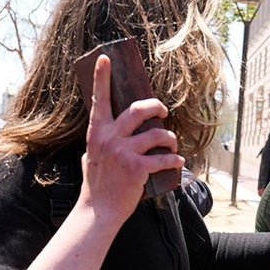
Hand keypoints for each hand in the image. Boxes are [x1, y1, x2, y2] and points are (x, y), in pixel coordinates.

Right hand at [77, 54, 181, 228]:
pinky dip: (174, 160)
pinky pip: (163, 158)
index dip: (102, 77)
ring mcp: (123, 153)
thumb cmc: (96, 184)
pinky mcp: (137, 168)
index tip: (105, 58)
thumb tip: (113, 129)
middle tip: (162, 112)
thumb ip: (101, 140)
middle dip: (155, 107)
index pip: (99, 100)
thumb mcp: (92, 155)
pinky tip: (178, 162)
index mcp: (96, 132)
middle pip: (138, 110)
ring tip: (172, 144)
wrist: (98, 211)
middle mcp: (109, 138)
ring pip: (156, 134)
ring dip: (169, 138)